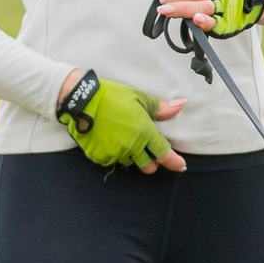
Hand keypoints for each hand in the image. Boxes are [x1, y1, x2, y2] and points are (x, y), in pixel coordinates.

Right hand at [58, 72, 187, 172]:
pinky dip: (112, 153)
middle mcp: (131, 146)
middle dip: (152, 163)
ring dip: (130, 155)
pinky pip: (111, 160)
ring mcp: (114, 153)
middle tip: (148, 152)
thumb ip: (161, 108)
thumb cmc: (112, 96)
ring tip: (122, 137)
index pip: (164, 153)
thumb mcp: (139, 97)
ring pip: (128, 162)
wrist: (81, 99)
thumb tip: (181, 105)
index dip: (174, 162)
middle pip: (148, 166)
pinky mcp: (99, 156)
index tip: (181, 166)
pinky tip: (108, 138)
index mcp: (144, 132)